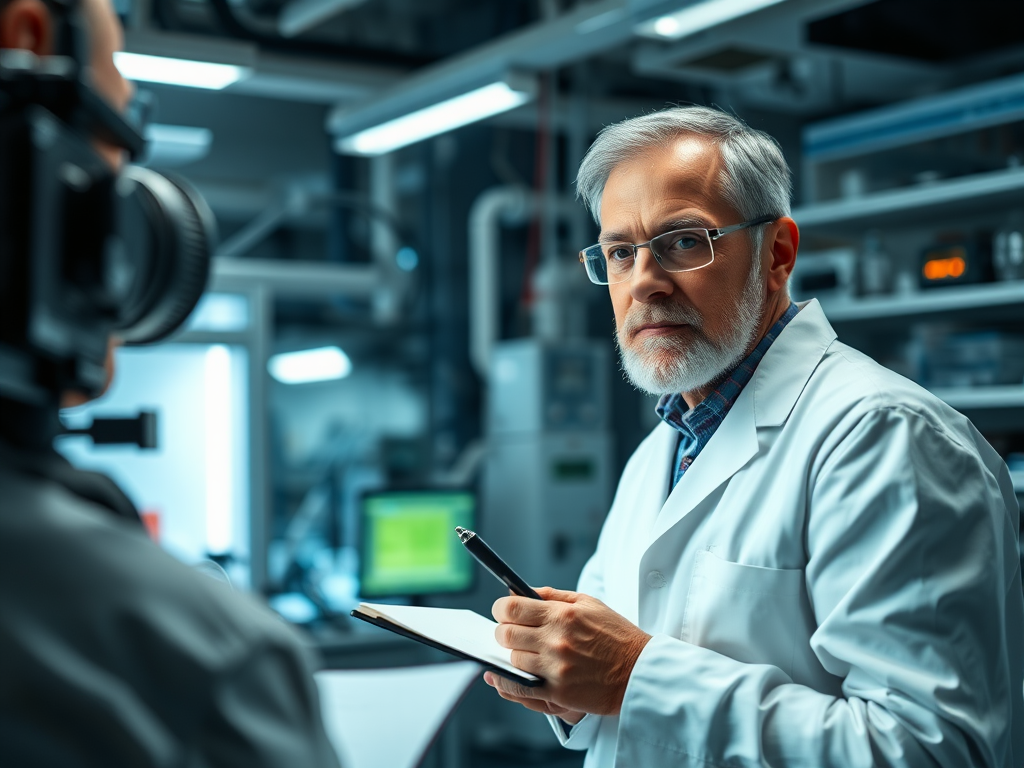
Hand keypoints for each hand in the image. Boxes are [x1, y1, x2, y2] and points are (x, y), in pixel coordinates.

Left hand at [489, 587, 650, 716]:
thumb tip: (519, 592)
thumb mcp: (589, 603)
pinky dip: (507, 682)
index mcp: (563, 614)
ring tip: (527, 653)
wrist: (639, 671)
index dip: (501, 609)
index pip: (512, 608)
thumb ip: (552, 595)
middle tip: (510, 633)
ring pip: (513, 659)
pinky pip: (520, 688)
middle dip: (503, 632)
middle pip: (506, 634)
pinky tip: (507, 677)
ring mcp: (556, 667)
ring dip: (514, 656)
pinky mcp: (558, 692)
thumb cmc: (616, 635)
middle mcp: (556, 640)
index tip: (503, 612)